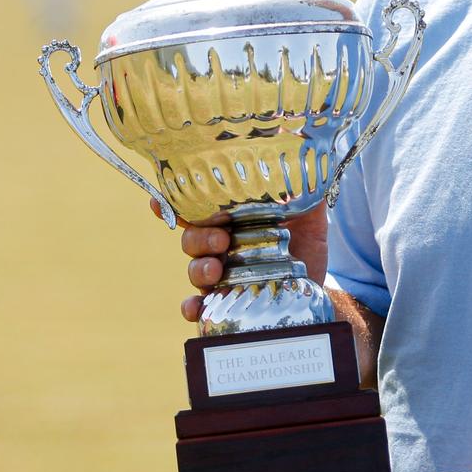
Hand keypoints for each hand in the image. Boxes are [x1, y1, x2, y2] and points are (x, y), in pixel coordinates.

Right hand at [151, 198, 329, 323]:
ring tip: (216, 271)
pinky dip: (194, 308)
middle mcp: (220, 245)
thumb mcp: (309, 214)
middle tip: (221, 240)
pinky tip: (196, 308)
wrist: (314, 282)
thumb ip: (306, 190)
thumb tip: (307, 163)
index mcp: (232, 219)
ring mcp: (220, 275)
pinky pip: (201, 307)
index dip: (173, 203)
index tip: (157, 202)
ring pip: (195, 270)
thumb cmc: (304, 242)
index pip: (196, 207)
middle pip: (192, 237)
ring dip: (198, 269)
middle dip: (199, 237)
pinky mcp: (227, 302)